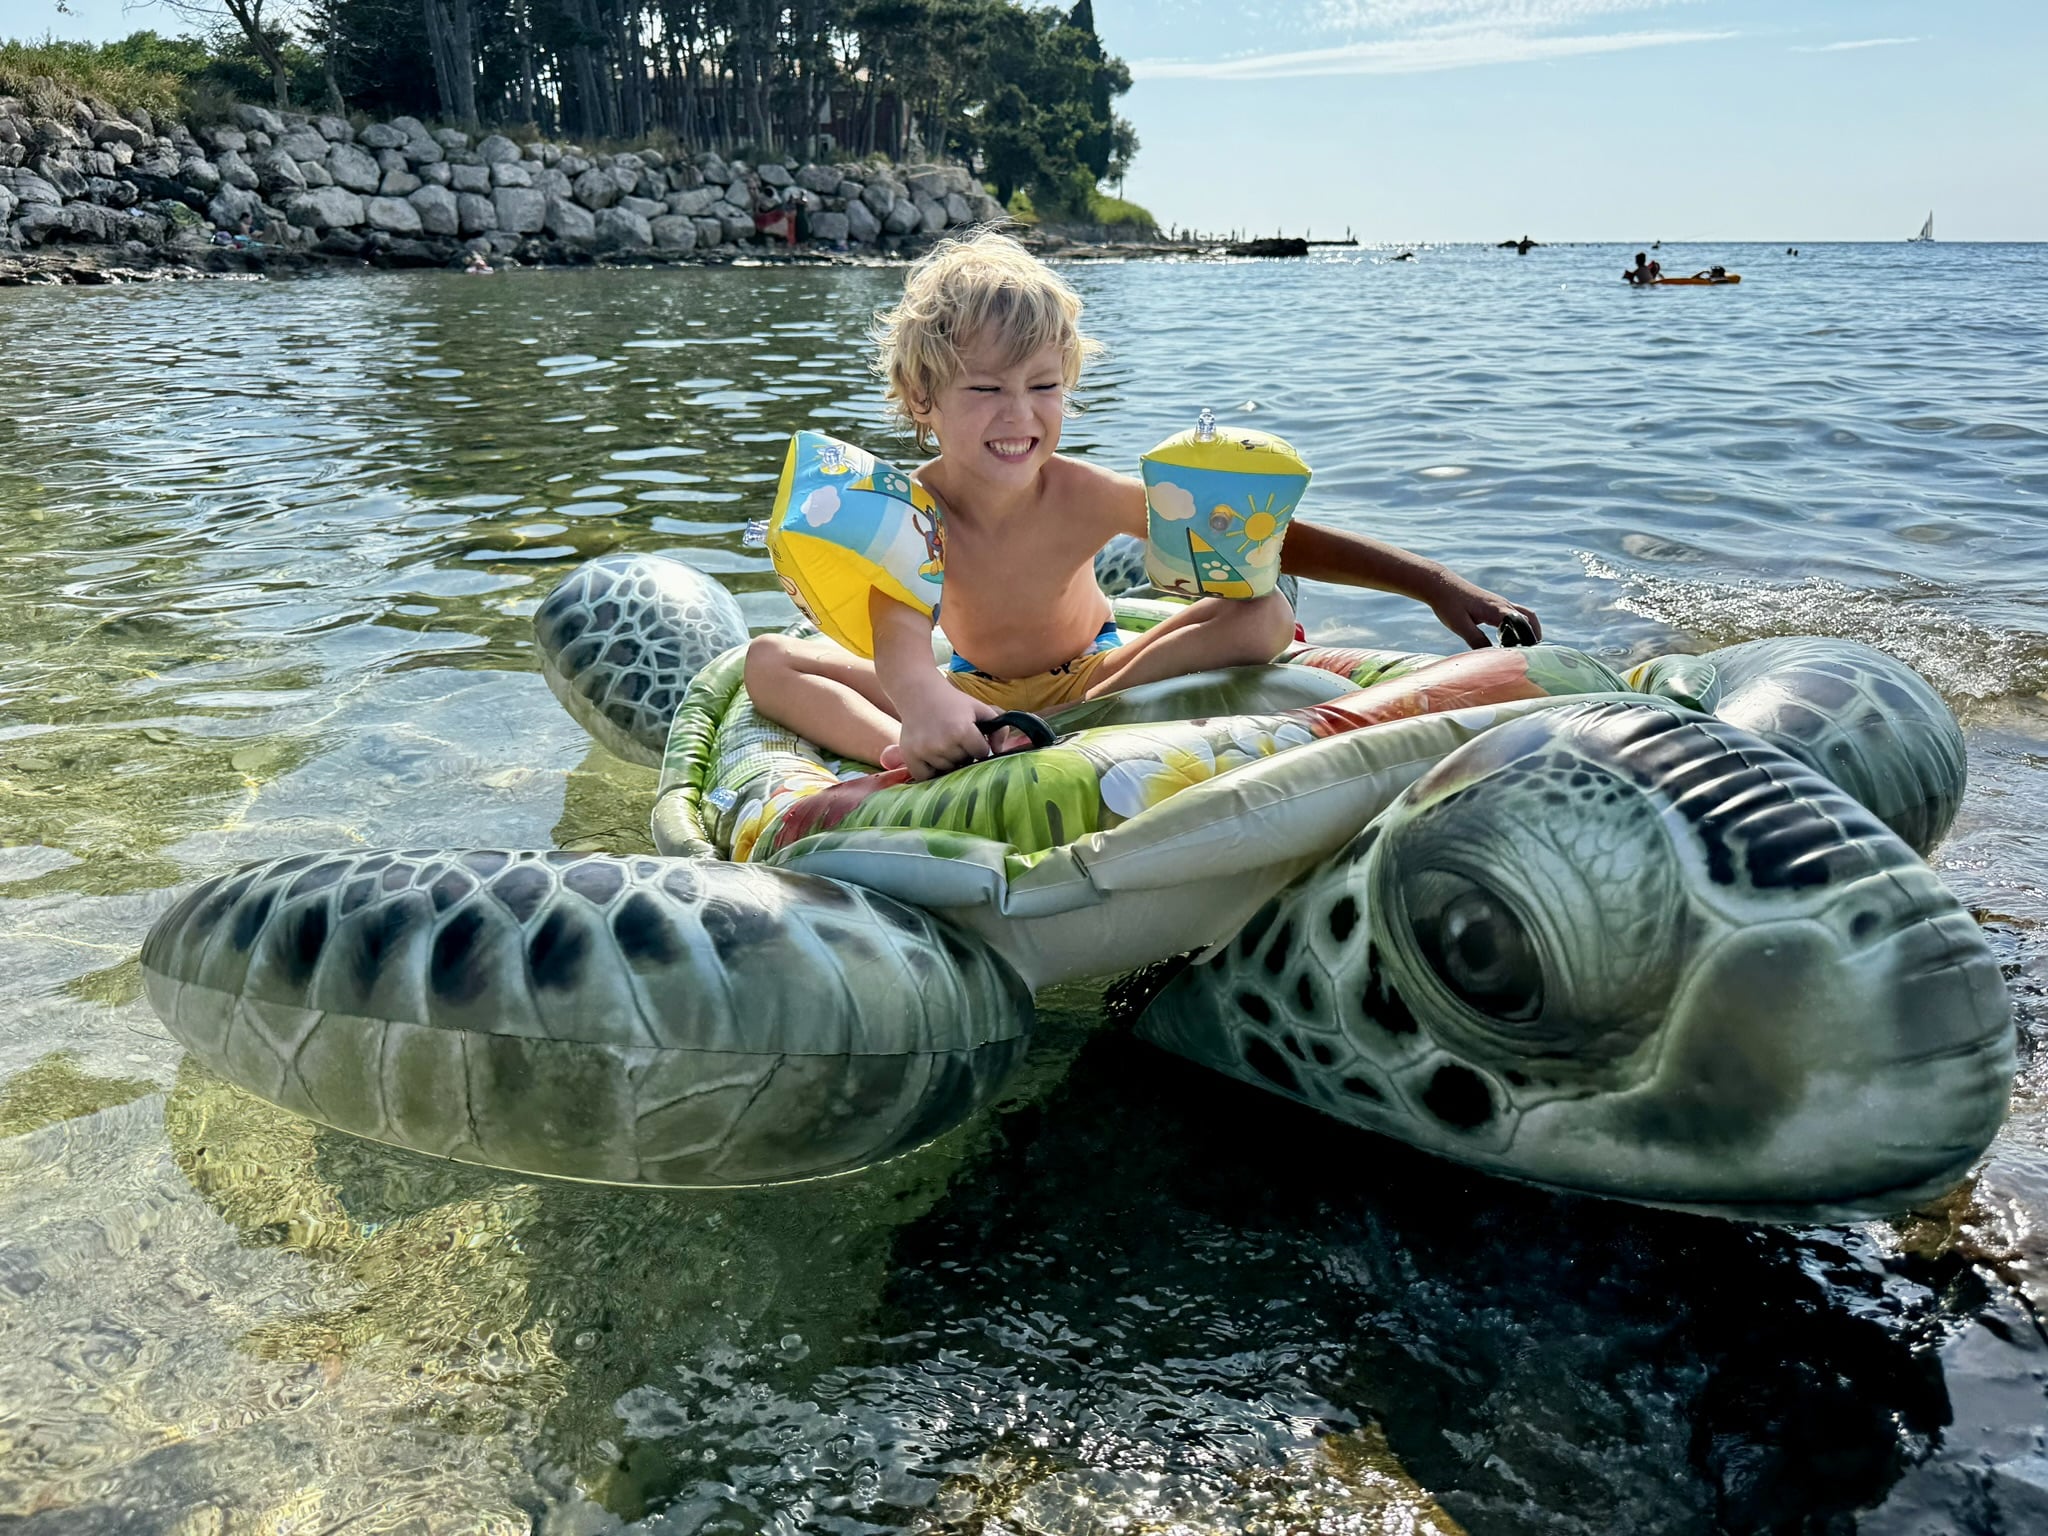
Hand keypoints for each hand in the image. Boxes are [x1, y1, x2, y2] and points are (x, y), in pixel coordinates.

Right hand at [883, 686, 1002, 779]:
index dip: (979, 745)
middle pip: (964, 763)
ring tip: (943, 744)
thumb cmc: (952, 702)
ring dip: (948, 762)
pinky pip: (925, 777)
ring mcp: (925, 751)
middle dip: (964, 753)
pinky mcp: (910, 756)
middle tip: (955, 739)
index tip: (972, 737)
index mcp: (962, 730)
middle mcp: (943, 743)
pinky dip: (929, 772)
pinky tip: (931, 758)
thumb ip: (998, 727)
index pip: (981, 753)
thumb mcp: (979, 708)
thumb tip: (1000, 751)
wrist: (918, 694)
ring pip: (947, 770)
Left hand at [1429, 577, 1542, 649]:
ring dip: (1529, 629)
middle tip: (1533, 654)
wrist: (1440, 584)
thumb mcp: (1459, 625)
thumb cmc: (1448, 604)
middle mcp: (1502, 604)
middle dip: (1534, 635)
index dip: (1527, 640)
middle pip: (1529, 618)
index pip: (1522, 624)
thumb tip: (1492, 656)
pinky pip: (1515, 613)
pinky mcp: (1494, 604)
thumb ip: (1476, 640)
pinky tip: (1512, 638)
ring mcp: (1500, 603)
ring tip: (1527, 647)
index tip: (1526, 655)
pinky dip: (1521, 625)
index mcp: (1496, 610)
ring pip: (1524, 614)